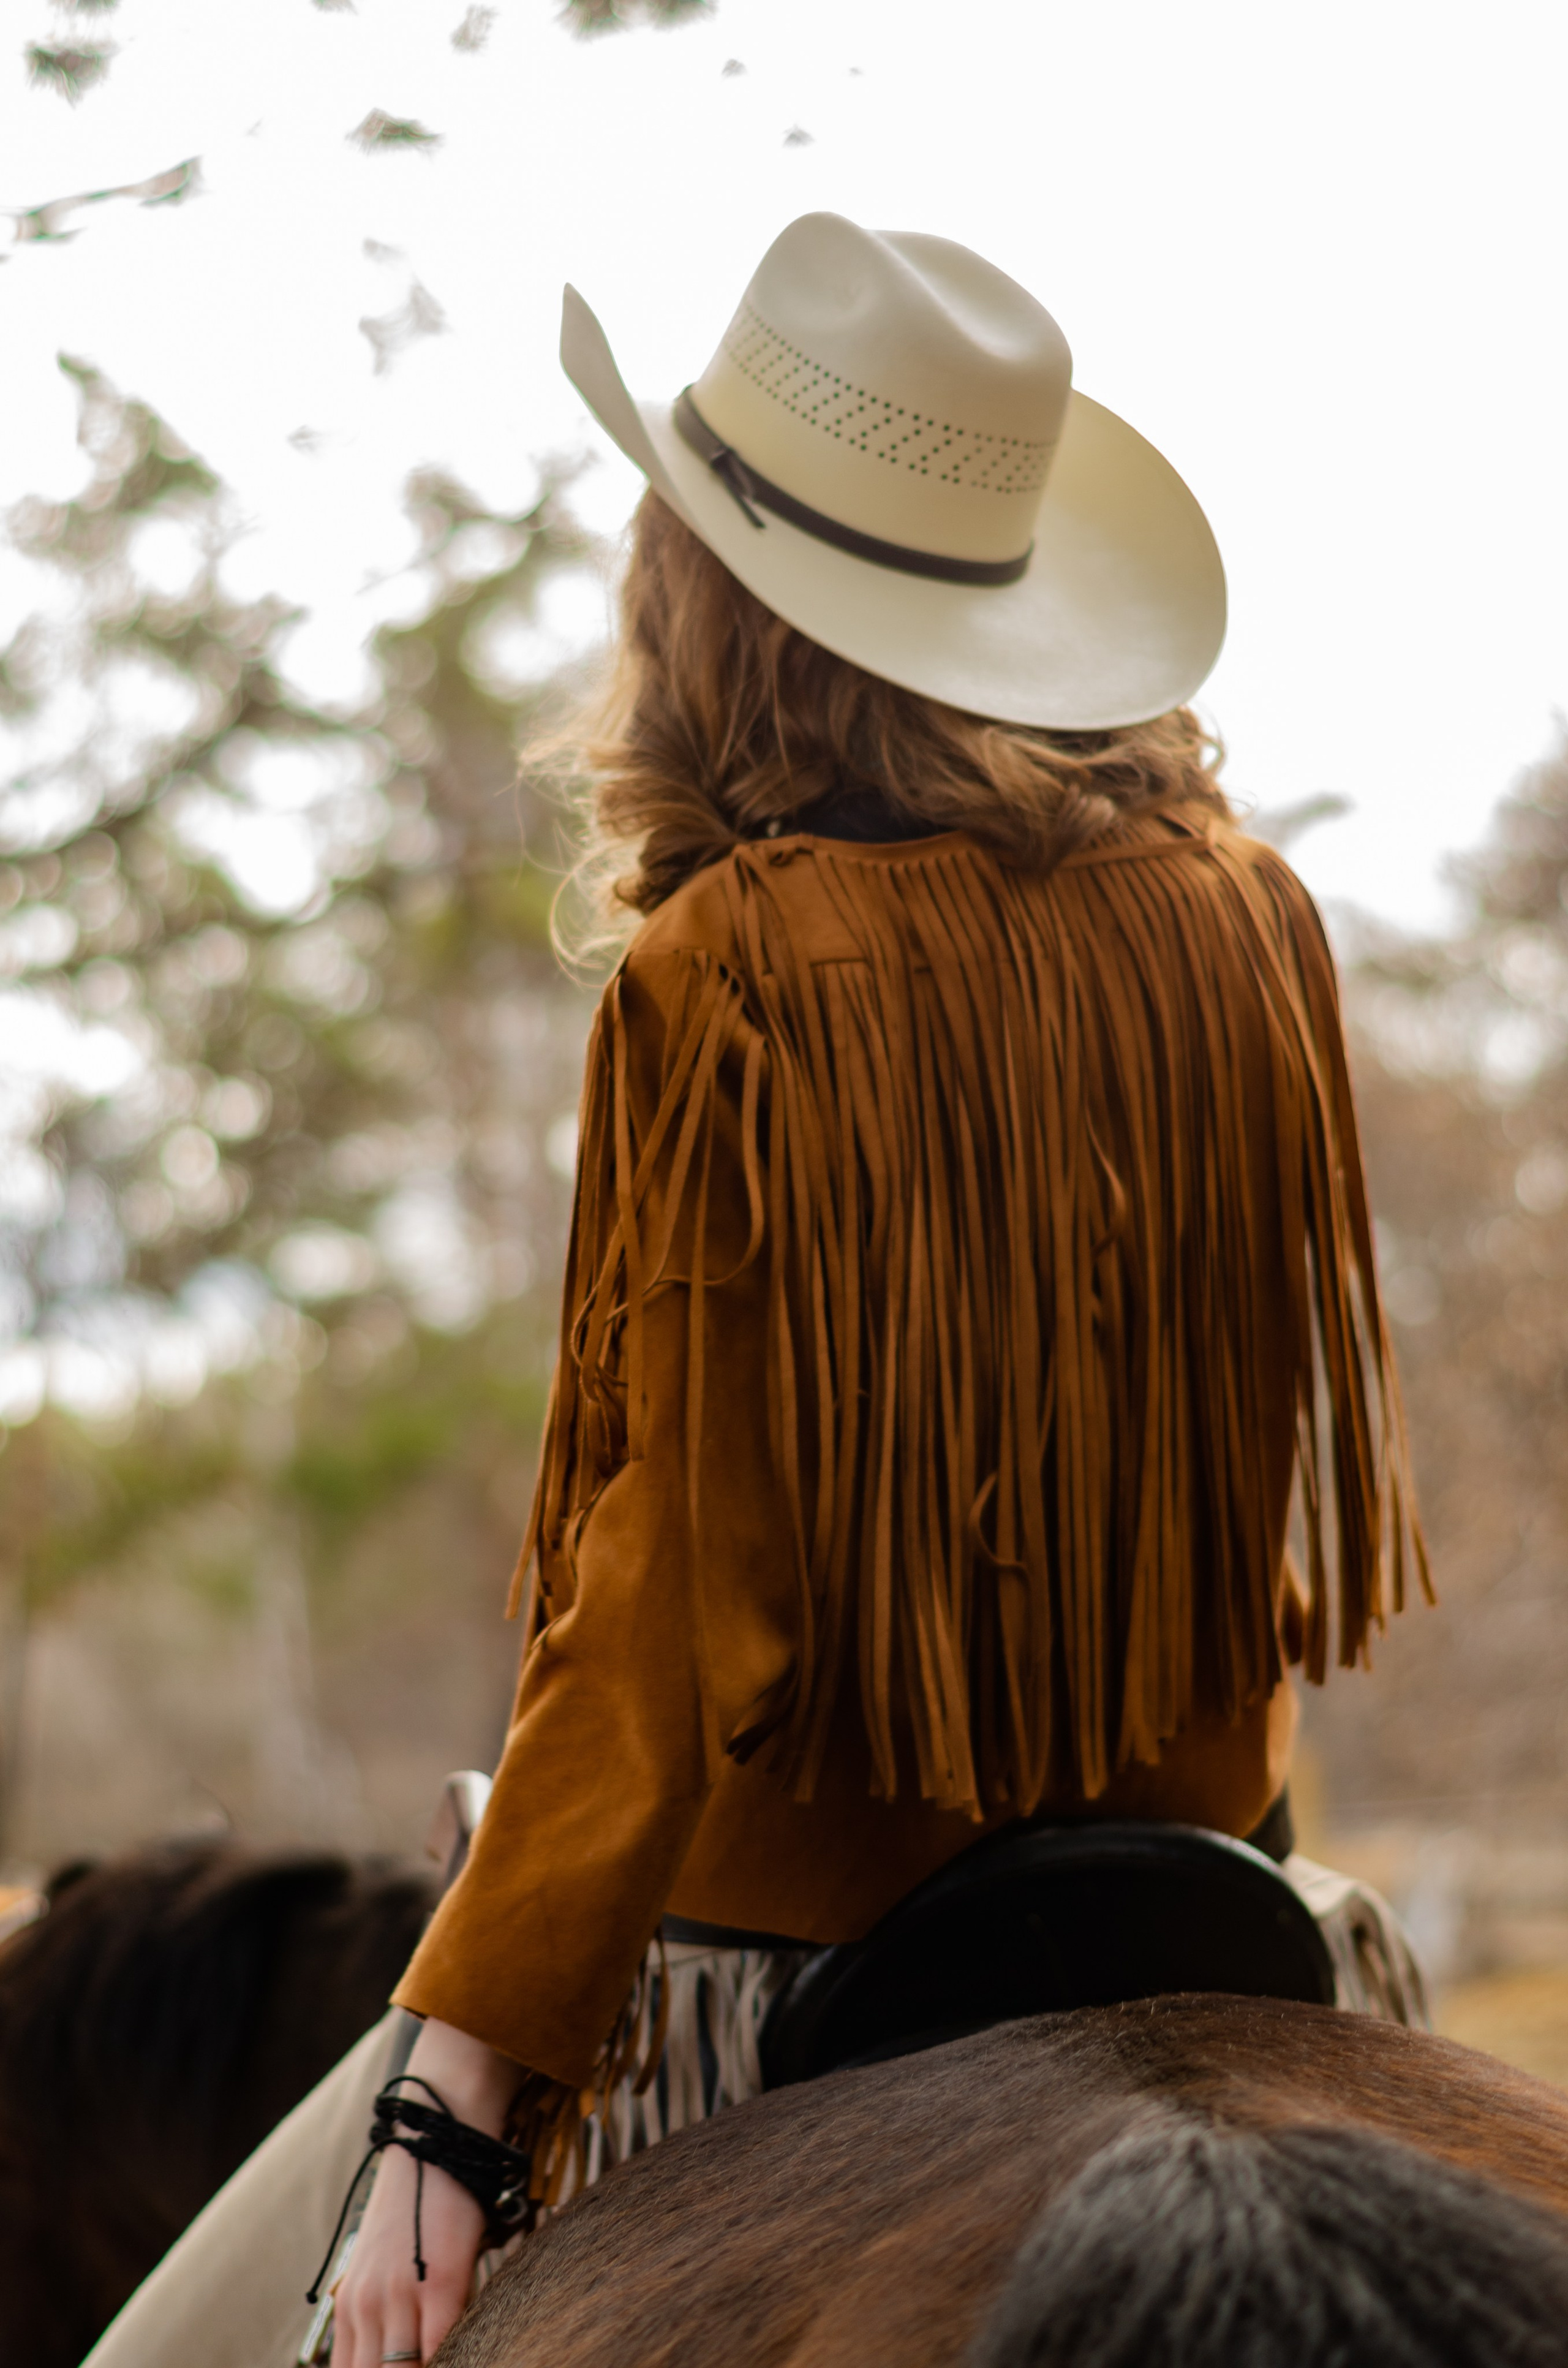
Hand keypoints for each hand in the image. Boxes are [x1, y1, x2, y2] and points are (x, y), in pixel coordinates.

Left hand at [331, 2018, 518, 2367]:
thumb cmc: (415, 2210)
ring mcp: (401, 2297)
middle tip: (420, 2363)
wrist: (433, 2145)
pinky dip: (457, 2355)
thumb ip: (380, 2318)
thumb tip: (398, 2357)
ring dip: (425, 2367)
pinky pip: (443, 2346)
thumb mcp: (380, 2267)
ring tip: (451, 2356)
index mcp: (349, 2309)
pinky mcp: (441, 2283)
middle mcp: (365, 2308)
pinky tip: (470, 2351)